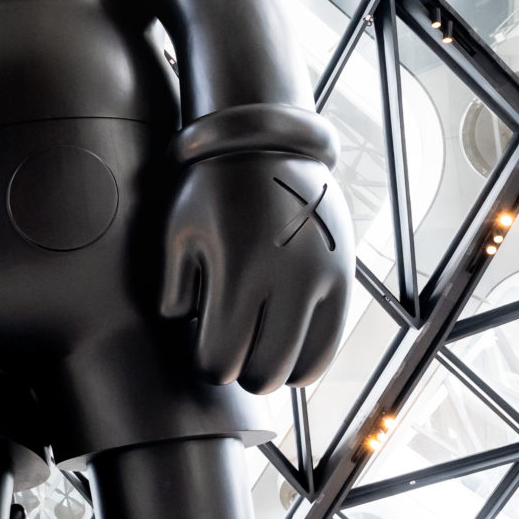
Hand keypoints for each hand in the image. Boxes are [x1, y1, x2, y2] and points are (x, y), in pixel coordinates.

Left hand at [159, 153, 353, 393]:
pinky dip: (308, 359)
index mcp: (237, 272)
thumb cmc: (211, 192)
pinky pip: (332, 344)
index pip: (220, 361)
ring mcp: (321, 279)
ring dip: (276, 371)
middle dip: (240, 372)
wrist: (268, 145)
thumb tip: (187, 332)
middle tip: (230, 353)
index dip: (207, 365)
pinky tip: (288, 347)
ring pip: (303, 368)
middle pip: (263, 373)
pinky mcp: (345, 277)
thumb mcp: (177, 234)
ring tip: (259, 350)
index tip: (203, 346)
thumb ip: (174, 292)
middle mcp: (285, 280)